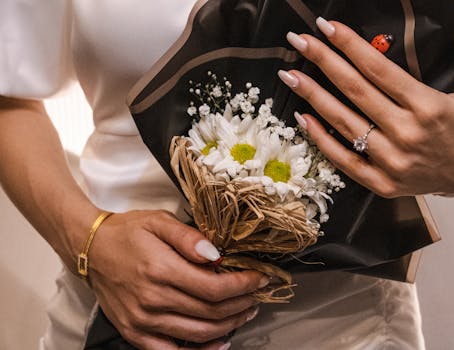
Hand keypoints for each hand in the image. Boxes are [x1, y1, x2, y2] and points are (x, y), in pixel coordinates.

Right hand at [88, 209, 265, 349]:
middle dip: (241, 305)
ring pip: (198, 335)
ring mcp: (144, 321)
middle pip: (210, 314)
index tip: (259, 278)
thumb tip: (215, 255)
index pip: (214, 288)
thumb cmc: (126, 232)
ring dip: (228, 326)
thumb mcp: (159, 221)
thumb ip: (189, 237)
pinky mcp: (135, 333)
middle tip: (257, 295)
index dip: (242, 286)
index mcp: (161, 270)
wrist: (90, 249)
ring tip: (244, 312)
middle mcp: (153, 300)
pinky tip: (218, 342)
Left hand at [278, 13, 453, 196]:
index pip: (379, 70)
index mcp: (428, 107)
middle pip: (355, 90)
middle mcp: (407, 133)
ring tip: (289, 73)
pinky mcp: (382, 183)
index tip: (326, 25)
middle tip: (299, 39)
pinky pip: (344, 160)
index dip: (350, 45)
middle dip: (323, 61)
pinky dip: (321, 139)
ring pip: (344, 123)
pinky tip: (302, 117)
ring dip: (313, 96)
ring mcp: (392, 162)